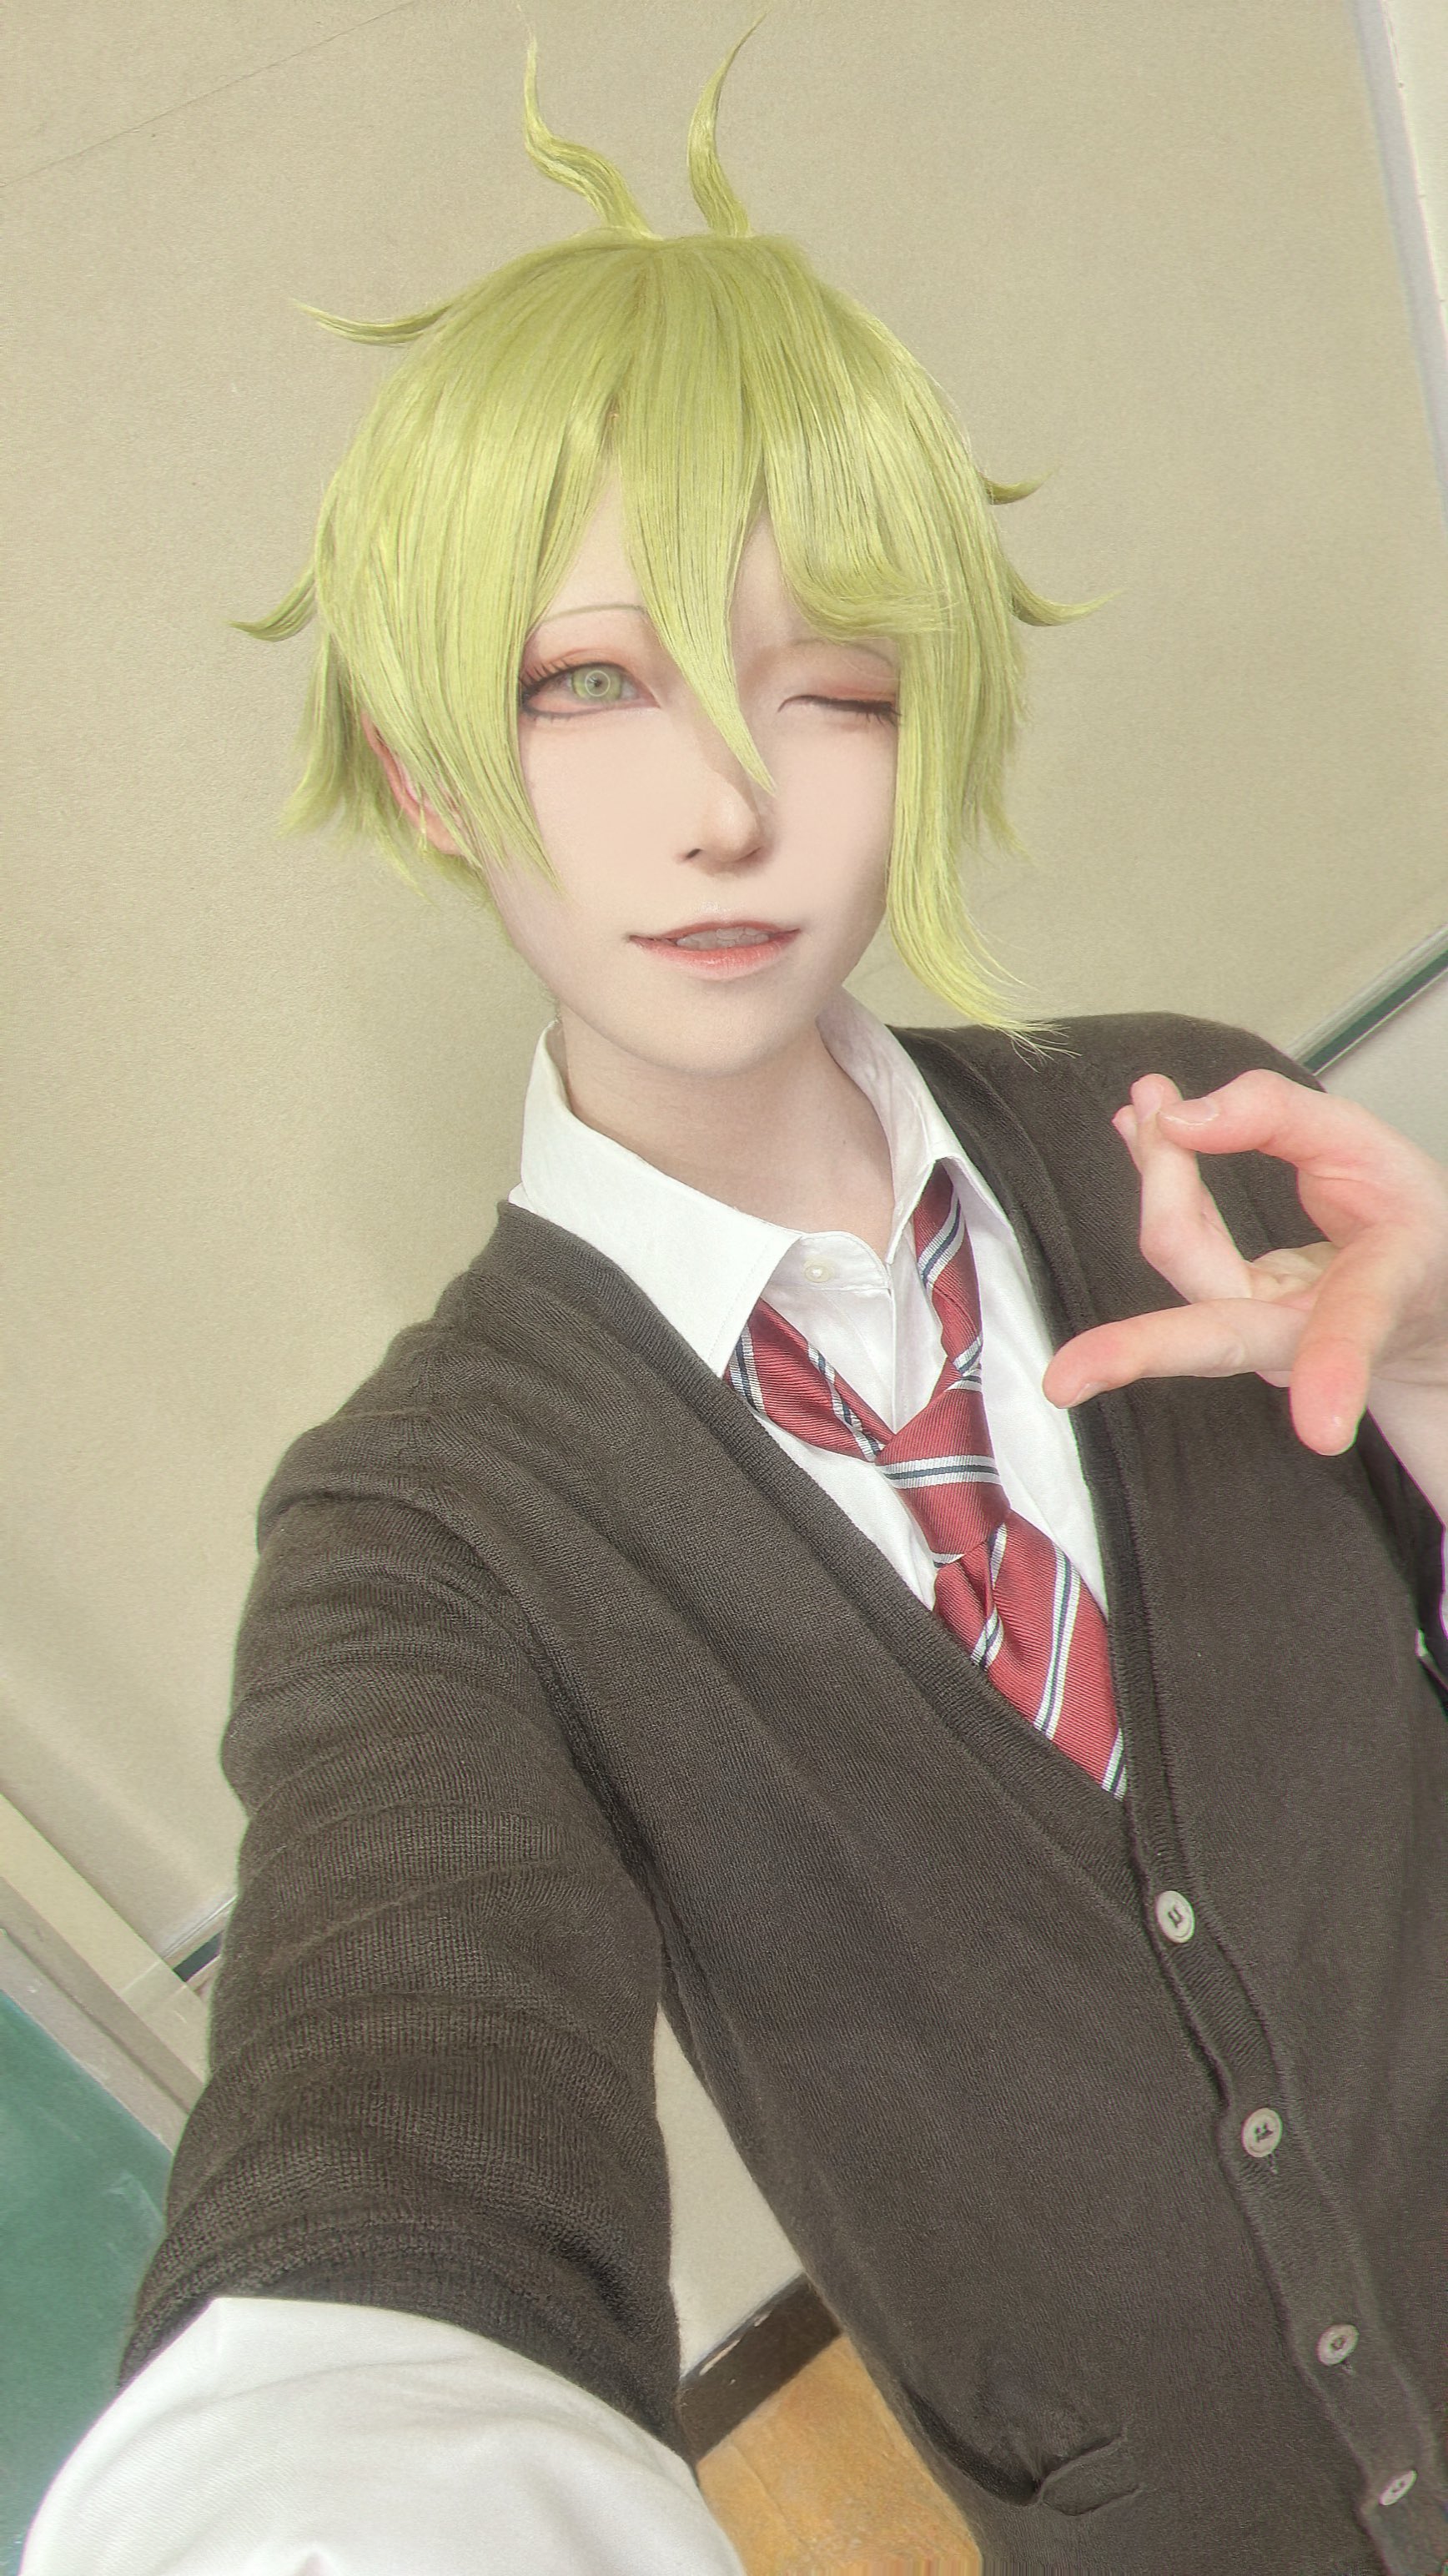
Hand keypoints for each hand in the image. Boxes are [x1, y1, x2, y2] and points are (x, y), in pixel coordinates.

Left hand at [1041, 1069, 1447, 1456]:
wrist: (1419, 1292)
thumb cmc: (1406, 1227)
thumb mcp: (1375, 1149)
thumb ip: (1284, 1119)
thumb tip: (1179, 1116)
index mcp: (1377, 1304)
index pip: (1352, 1334)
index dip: (1336, 1373)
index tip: (1322, 1432)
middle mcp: (1301, 1341)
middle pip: (1218, 1340)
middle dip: (1142, 1353)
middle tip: (1065, 1378)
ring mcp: (1250, 1338)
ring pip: (1183, 1257)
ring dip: (1158, 1175)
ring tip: (1144, 1100)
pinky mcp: (1221, 1314)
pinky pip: (1177, 1243)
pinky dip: (1160, 1179)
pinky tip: (1138, 1128)